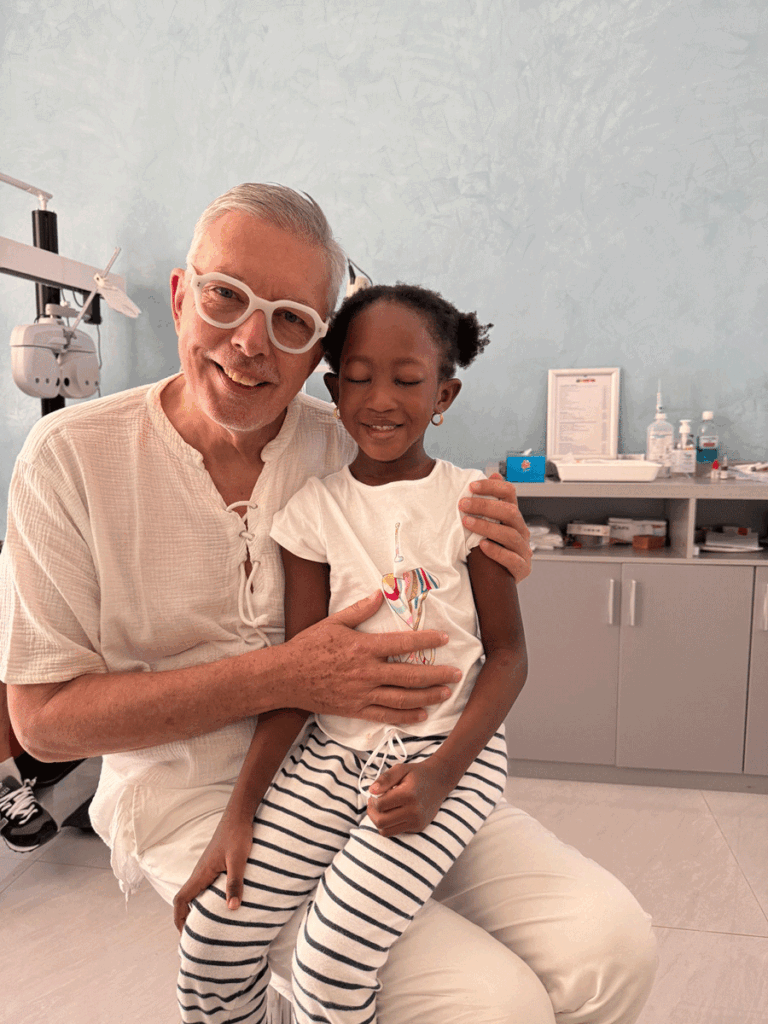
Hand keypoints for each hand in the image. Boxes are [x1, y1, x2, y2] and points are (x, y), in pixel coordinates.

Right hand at [172, 809, 253, 933]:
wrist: (240, 814)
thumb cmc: (238, 834)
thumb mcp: (238, 860)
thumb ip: (235, 883)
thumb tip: (232, 908)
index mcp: (201, 873)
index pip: (181, 900)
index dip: (179, 919)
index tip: (185, 935)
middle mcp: (201, 872)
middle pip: (186, 899)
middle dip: (187, 918)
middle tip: (197, 937)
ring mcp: (207, 867)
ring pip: (196, 892)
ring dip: (197, 908)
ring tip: (209, 925)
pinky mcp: (215, 863)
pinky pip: (206, 885)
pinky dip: (207, 898)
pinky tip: (222, 902)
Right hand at [284, 591, 461, 725]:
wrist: (285, 677)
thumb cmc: (308, 647)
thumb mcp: (333, 623)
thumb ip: (359, 610)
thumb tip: (379, 594)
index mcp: (363, 648)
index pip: (402, 644)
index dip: (426, 640)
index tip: (444, 638)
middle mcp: (366, 672)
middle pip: (410, 675)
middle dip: (437, 674)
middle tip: (456, 673)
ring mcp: (362, 694)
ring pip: (402, 698)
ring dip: (427, 696)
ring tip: (446, 693)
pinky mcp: (355, 710)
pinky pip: (385, 716)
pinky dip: (406, 717)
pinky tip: (422, 715)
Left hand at [365, 757, 454, 836]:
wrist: (439, 781)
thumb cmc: (417, 774)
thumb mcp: (401, 769)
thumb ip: (385, 778)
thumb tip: (371, 791)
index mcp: (409, 794)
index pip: (380, 805)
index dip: (372, 800)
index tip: (374, 794)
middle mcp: (414, 811)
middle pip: (381, 822)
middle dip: (372, 813)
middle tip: (373, 803)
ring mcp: (417, 822)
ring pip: (386, 831)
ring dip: (378, 821)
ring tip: (380, 809)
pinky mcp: (418, 828)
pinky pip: (395, 832)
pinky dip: (389, 824)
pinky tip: (392, 812)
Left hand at [460, 474, 531, 581]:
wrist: (498, 581)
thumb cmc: (490, 549)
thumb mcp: (489, 524)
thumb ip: (490, 503)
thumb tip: (492, 474)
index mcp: (513, 517)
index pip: (510, 493)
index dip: (492, 487)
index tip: (471, 486)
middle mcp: (521, 531)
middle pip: (509, 512)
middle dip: (485, 506)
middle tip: (463, 504)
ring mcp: (523, 550)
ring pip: (510, 535)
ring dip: (487, 527)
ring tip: (467, 523)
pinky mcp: (522, 568)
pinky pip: (512, 559)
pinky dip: (497, 552)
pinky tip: (482, 547)